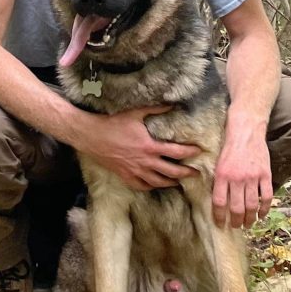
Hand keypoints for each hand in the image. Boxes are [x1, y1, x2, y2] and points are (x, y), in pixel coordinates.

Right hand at [79, 106, 200, 190]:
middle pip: (171, 172)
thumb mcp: (135, 113)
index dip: (190, 152)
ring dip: (170, 183)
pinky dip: (150, 187)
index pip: (176, 152)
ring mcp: (135, 171)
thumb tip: (172, 104)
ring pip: (158, 182)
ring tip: (178, 182)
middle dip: (186, 173)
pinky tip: (155, 185)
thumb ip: (156, 109)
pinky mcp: (125, 176)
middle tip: (196, 173)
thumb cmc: (113, 123)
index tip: (199, 151)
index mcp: (150, 147)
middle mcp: (145, 162)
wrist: (91, 136)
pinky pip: (141, 186)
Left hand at [212, 116, 272, 228]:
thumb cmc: (229, 147)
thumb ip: (218, 182)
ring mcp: (253, 177)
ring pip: (252, 206)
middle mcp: (237, 178)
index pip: (219, 202)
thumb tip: (217, 202)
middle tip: (235, 226)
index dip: (219, 217)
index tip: (220, 224)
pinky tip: (261, 215)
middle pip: (236, 208)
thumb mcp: (218, 163)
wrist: (246, 131)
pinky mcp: (265, 174)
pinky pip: (267, 197)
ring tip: (247, 224)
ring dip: (250, 218)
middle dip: (235, 221)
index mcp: (222, 175)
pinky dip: (264, 209)